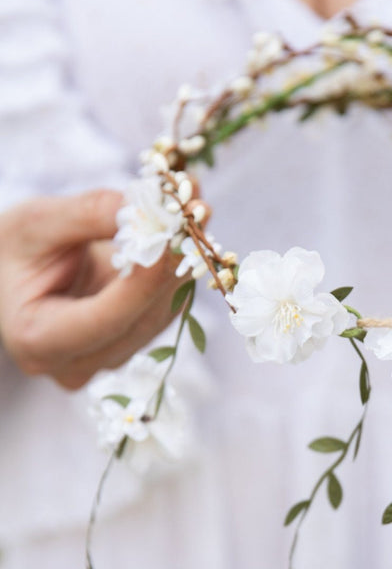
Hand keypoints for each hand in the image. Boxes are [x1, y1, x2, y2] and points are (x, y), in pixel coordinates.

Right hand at [0, 189, 183, 388]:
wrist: (9, 272)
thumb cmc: (12, 249)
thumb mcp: (35, 223)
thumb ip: (87, 214)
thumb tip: (143, 205)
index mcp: (39, 340)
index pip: (105, 320)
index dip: (143, 282)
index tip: (171, 239)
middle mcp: (75, 363)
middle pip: (140, 319)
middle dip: (172, 264)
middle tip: (196, 210)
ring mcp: (106, 360)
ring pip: (160, 316)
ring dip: (184, 262)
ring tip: (196, 208)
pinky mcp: (129, 345)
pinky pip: (163, 309)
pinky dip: (177, 269)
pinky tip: (186, 231)